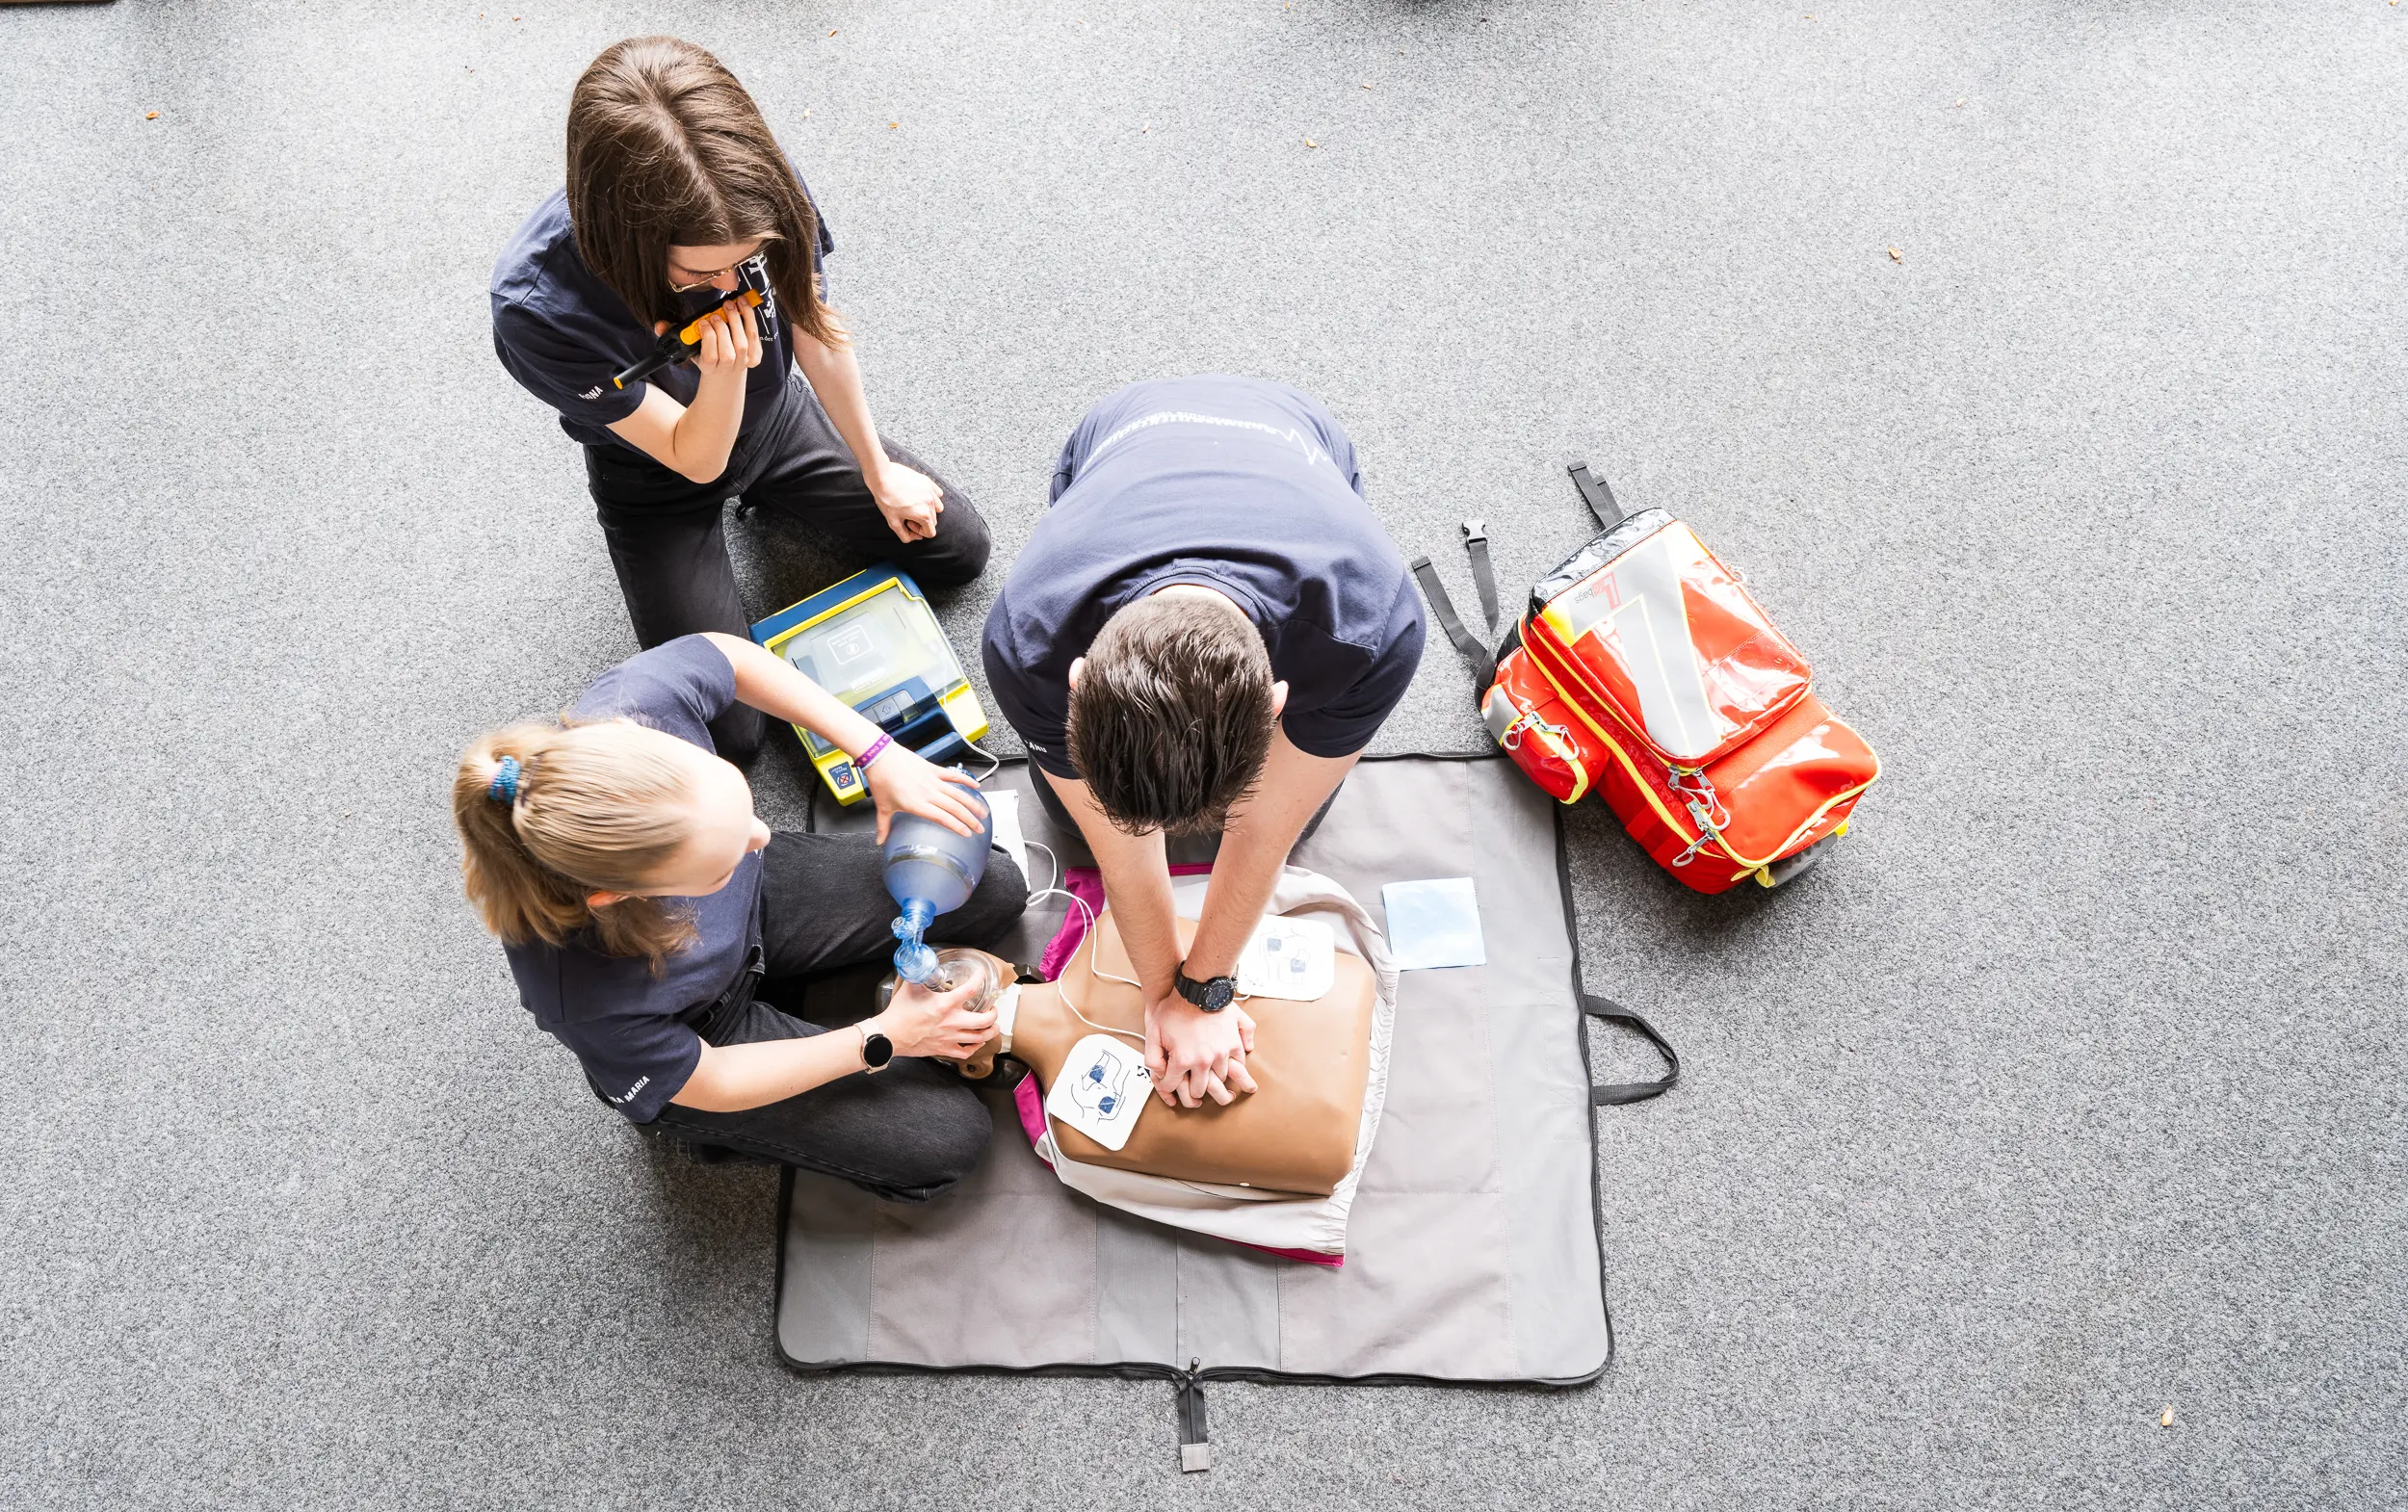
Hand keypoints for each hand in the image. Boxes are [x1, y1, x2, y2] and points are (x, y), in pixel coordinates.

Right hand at [659, 296, 761, 381]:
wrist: (725, 373)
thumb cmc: (705, 355)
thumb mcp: (688, 348)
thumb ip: (673, 335)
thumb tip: (660, 326)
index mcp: (709, 367)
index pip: (711, 356)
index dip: (709, 338)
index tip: (703, 322)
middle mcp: (727, 368)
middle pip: (728, 351)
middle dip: (722, 328)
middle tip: (716, 312)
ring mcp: (742, 364)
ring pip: (743, 344)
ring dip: (738, 321)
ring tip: (730, 304)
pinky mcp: (755, 358)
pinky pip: (755, 338)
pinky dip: (751, 320)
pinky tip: (744, 306)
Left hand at [864, 745, 987, 843]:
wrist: (879, 756)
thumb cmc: (881, 781)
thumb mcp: (882, 807)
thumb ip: (884, 827)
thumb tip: (879, 842)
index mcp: (917, 804)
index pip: (943, 818)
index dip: (957, 826)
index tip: (967, 834)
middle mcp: (928, 793)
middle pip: (955, 808)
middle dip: (970, 819)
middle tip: (980, 828)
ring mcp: (932, 780)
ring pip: (958, 794)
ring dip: (972, 803)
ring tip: (983, 812)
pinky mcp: (933, 769)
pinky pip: (953, 776)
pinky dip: (966, 781)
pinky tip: (976, 786)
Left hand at [868, 460, 944, 542]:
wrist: (882, 476)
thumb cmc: (886, 498)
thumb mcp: (892, 522)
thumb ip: (905, 535)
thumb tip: (915, 538)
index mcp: (924, 515)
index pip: (930, 532)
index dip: (918, 531)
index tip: (907, 523)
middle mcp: (931, 504)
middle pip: (934, 521)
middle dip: (922, 521)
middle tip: (907, 514)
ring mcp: (931, 491)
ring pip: (938, 508)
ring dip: (928, 510)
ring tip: (915, 506)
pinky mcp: (927, 482)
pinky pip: (938, 494)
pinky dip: (932, 498)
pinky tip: (920, 496)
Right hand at [872, 974, 996, 1060]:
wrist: (889, 1035)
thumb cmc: (899, 1012)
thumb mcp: (911, 986)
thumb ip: (920, 973)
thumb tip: (923, 961)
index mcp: (945, 1004)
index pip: (970, 989)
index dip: (979, 979)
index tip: (981, 975)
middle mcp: (951, 1022)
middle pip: (984, 1020)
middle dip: (994, 1013)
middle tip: (993, 1009)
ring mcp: (949, 1037)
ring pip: (979, 1038)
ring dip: (990, 1031)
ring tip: (993, 1026)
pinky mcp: (944, 1049)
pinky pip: (966, 1052)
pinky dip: (975, 1048)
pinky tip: (977, 1042)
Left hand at [1143, 991, 1257, 1108]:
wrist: (1196, 990)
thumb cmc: (1174, 1009)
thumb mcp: (1153, 1032)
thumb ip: (1152, 1058)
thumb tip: (1159, 1074)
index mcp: (1182, 1060)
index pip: (1172, 1085)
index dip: (1168, 1086)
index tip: (1170, 1084)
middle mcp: (1203, 1061)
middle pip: (1199, 1090)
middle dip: (1192, 1092)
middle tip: (1191, 1090)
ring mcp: (1220, 1054)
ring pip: (1219, 1081)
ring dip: (1212, 1080)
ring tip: (1208, 1078)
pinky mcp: (1233, 1044)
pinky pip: (1237, 1064)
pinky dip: (1231, 1068)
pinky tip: (1224, 1066)